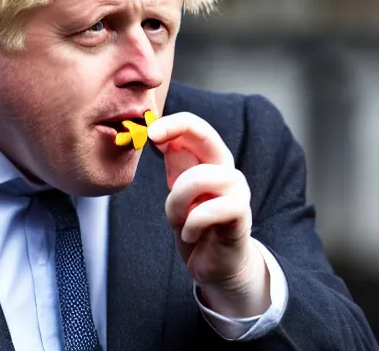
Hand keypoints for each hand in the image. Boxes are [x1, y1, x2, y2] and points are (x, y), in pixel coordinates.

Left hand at [147, 112, 269, 317]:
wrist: (216, 264)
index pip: (195, 128)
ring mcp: (236, 189)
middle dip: (175, 128)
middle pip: (206, 134)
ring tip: (178, 221)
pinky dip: (190, 226)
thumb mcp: (178, 191)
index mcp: (209, 162)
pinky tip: (190, 236)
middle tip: (152, 135)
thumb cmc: (195, 225)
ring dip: (177, 203)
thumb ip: (175, 164)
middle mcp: (225, 169)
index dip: (172, 123)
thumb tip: (157, 132)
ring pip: (198, 178)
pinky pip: (206, 211)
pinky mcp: (240, 212)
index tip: (148, 131)